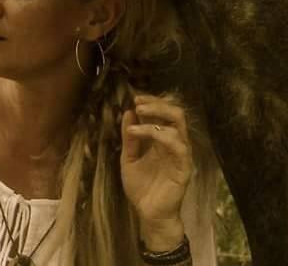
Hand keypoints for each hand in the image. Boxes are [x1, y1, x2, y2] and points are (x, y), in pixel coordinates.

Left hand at [120, 90, 192, 250]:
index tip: (135, 97)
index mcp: (162, 142)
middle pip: (176, 115)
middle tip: (138, 102)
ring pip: (178, 126)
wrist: (148, 214)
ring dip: (156, 116)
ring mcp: (180, 156)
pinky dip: (159, 134)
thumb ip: (129, 137)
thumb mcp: (128, 158)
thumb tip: (128, 112)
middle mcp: (174, 146)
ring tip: (137, 114)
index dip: (152, 102)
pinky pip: (179, 147)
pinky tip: (138, 132)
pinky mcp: (183, 169)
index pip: (164, 114)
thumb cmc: (141, 188)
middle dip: (157, 104)